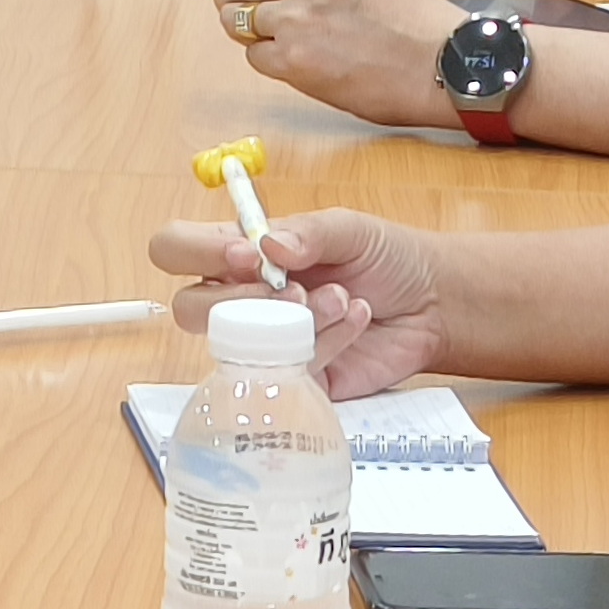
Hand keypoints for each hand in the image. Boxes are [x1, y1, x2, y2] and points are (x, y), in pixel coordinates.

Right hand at [150, 209, 448, 397]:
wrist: (433, 303)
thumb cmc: (384, 257)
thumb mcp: (350, 228)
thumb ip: (309, 232)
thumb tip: (268, 246)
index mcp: (238, 251)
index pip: (176, 248)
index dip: (196, 253)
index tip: (246, 255)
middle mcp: (241, 299)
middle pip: (188, 309)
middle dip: (239, 301)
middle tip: (291, 291)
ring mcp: (264, 344)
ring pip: (239, 347)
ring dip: (294, 321)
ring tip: (341, 299)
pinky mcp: (295, 379)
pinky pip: (289, 372)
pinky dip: (327, 342)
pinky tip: (354, 319)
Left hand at [214, 0, 466, 129]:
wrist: (438, 61)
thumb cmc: (411, 23)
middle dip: (239, 2)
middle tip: (252, 18)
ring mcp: (293, 16)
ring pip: (236, 20)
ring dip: (255, 34)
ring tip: (287, 43)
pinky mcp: (291, 57)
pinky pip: (253, 56)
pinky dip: (270, 62)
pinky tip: (301, 63)